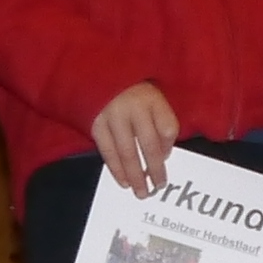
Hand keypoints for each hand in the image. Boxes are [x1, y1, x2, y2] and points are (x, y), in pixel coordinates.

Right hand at [91, 81, 178, 195]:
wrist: (93, 70)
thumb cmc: (129, 88)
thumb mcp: (151, 95)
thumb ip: (160, 120)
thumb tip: (163, 153)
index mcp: (152, 98)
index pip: (168, 126)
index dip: (170, 145)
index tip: (167, 156)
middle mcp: (133, 107)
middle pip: (149, 144)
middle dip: (155, 169)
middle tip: (159, 186)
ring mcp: (112, 116)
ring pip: (127, 152)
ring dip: (135, 175)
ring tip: (142, 192)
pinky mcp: (95, 124)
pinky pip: (107, 151)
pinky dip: (116, 169)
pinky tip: (123, 181)